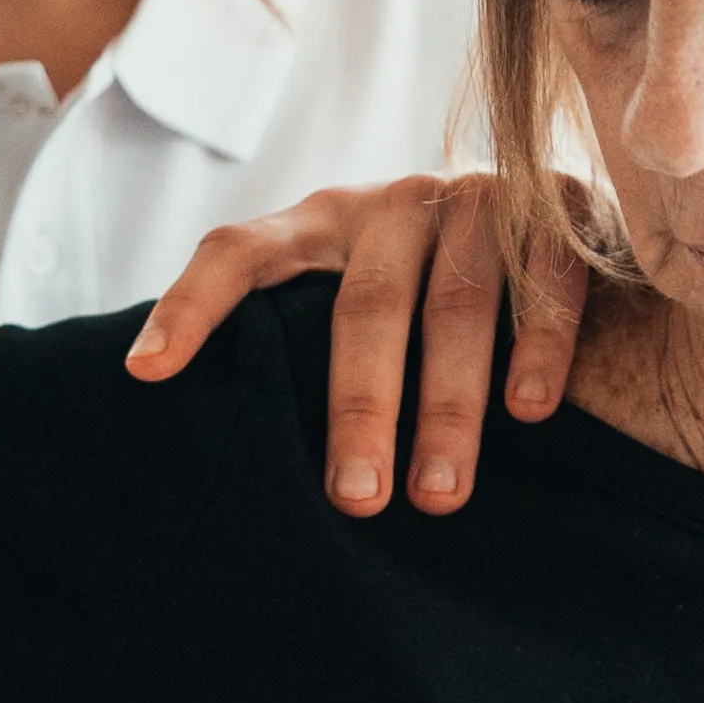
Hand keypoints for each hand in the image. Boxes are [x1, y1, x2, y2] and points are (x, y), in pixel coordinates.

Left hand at [124, 173, 591, 515]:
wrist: (558, 209)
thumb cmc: (429, 285)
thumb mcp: (355, 291)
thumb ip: (301, 334)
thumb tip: (203, 423)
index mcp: (323, 221)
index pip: (239, 252)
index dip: (190, 305)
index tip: (144, 373)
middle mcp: (392, 204)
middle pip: (362, 308)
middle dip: (359, 409)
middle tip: (354, 501)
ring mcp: (476, 200)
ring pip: (455, 307)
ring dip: (448, 407)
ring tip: (438, 495)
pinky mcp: (558, 206)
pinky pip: (545, 282)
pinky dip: (537, 346)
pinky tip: (528, 412)